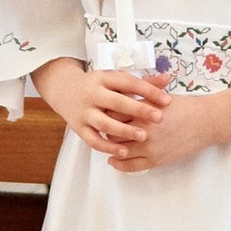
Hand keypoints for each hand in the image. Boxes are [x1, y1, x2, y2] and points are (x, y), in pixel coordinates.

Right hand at [51, 63, 170, 160]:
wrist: (63, 88)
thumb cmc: (97, 85)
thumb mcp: (115, 80)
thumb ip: (142, 82)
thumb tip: (167, 79)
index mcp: (104, 78)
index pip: (128, 83)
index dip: (148, 90)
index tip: (166, 100)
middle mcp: (93, 93)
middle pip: (117, 102)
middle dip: (139, 110)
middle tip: (159, 118)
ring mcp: (84, 111)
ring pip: (105, 123)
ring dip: (125, 130)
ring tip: (143, 136)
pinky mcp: (79, 127)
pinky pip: (93, 140)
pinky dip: (108, 147)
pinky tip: (124, 151)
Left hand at [104, 82, 224, 170]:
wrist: (205, 122)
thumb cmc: (185, 106)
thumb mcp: (160, 97)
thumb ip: (140, 97)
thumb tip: (121, 94)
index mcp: (143, 111)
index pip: (114, 113)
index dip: (106, 113)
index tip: (103, 112)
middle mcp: (143, 130)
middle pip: (112, 132)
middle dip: (107, 130)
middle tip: (102, 128)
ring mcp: (149, 147)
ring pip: (119, 150)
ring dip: (110, 148)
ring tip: (106, 145)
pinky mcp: (156, 160)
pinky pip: (131, 166)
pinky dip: (119, 164)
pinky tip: (114, 160)